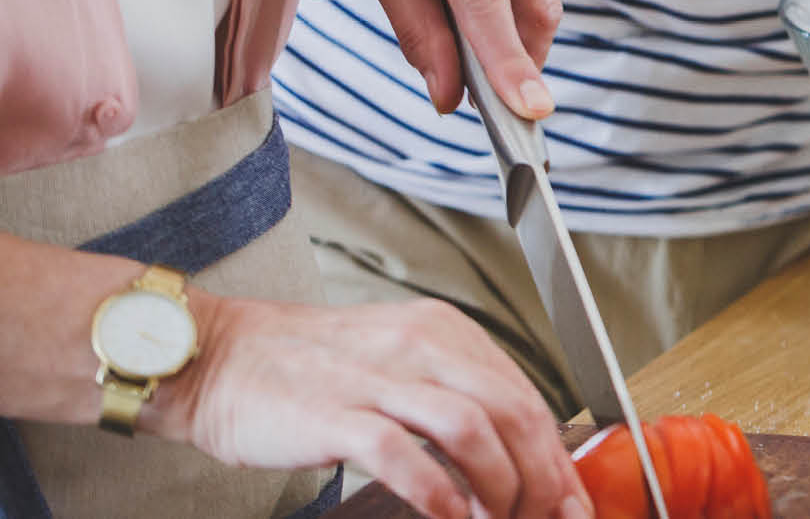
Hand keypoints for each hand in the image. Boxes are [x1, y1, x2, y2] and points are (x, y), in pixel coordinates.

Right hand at [151, 296, 589, 518]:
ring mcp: (378, 379)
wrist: (216, 355)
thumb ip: (455, 396)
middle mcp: (420, 347)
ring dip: (498, 488)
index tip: (569, 498)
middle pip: (514, 413)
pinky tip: (450, 517)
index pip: (526, 396)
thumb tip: (517, 455)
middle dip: (540, 478)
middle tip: (543, 518)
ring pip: (473, 431)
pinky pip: (406, 456)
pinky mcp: (335, 415)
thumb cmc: (306, 367)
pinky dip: (439, 493)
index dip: (556, 456)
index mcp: (443, 333)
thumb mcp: (397, 362)